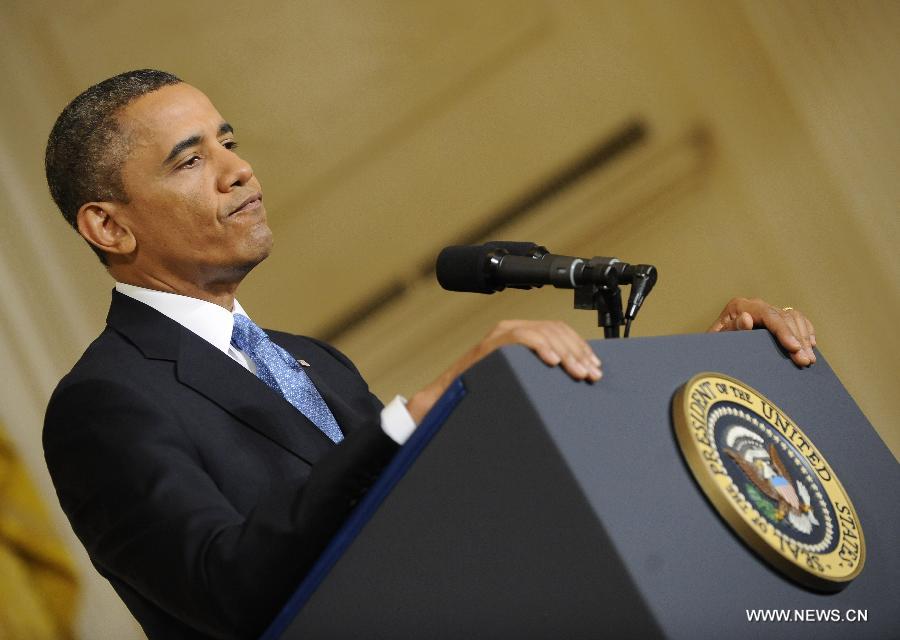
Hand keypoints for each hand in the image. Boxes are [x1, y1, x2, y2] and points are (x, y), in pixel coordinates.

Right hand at [407, 320, 600, 422]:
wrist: (445, 400)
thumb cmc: (482, 393)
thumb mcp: (519, 378)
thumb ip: (538, 371)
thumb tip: (574, 376)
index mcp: (519, 334)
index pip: (558, 331)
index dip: (580, 347)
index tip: (595, 367)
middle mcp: (510, 329)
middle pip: (555, 331)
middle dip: (578, 353)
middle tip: (591, 375)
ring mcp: (500, 335)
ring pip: (543, 333)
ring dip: (567, 353)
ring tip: (578, 373)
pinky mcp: (490, 345)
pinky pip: (520, 338)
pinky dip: (540, 347)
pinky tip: (554, 362)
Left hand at [708, 297, 815, 366]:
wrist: (710, 349)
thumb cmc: (711, 347)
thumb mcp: (717, 341)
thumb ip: (731, 330)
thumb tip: (746, 318)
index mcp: (739, 306)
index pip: (768, 315)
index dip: (783, 331)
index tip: (793, 348)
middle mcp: (753, 305)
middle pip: (783, 318)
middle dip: (797, 340)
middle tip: (804, 361)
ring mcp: (765, 310)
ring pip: (793, 318)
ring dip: (804, 338)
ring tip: (808, 359)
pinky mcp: (773, 318)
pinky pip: (796, 319)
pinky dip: (805, 330)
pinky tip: (810, 344)